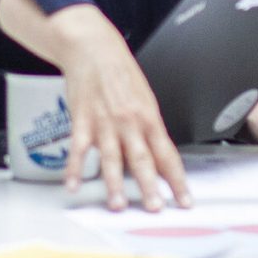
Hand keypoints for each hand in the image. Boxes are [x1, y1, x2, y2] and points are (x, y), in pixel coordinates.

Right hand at [45, 6, 190, 210]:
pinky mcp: (82, 120)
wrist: (94, 49)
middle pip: (142, 160)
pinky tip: (73, 185)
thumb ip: (149, 129)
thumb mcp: (145, 99)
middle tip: (155, 207)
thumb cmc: (120, 73)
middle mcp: (130, 123)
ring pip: (112, 158)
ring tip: (117, 204)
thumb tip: (158, 157)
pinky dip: (74, 168)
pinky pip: (78, 149)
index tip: (185, 201)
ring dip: (114, 183)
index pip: (168, 155)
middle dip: (150, 186)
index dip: (178, 180)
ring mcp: (105, 123)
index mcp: (149, 119)